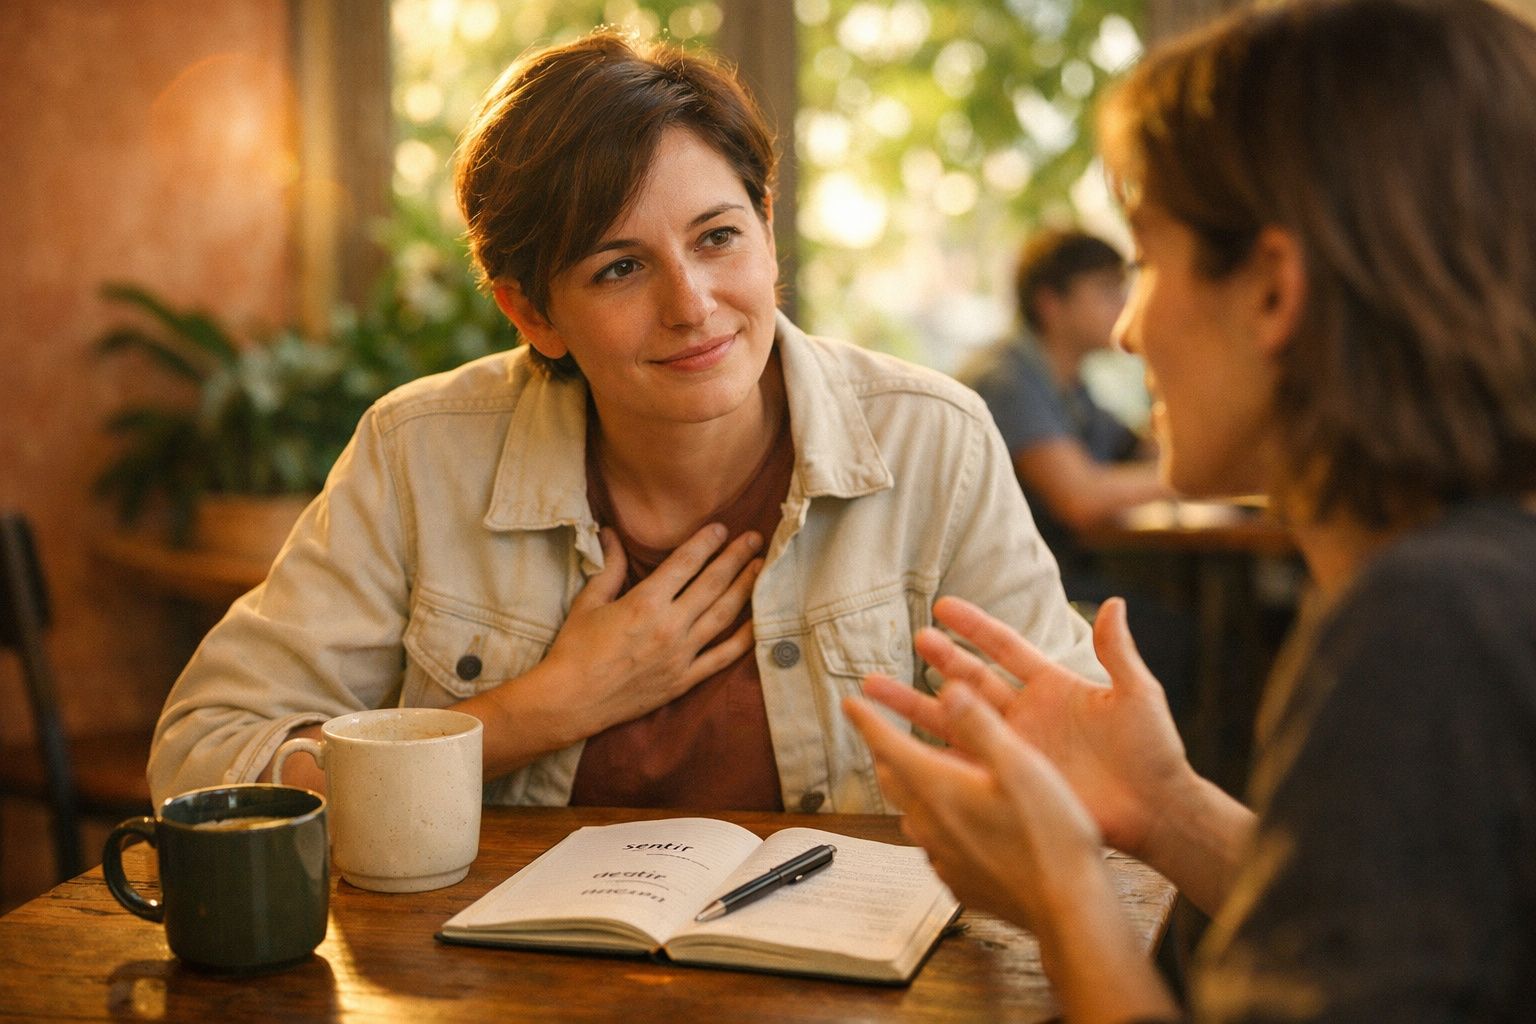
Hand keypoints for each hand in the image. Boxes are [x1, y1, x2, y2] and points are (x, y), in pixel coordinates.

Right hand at [534, 523, 762, 740]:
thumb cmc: (574, 649)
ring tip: (760, 568)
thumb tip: (611, 532)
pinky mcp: (685, 679)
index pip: (685, 563)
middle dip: (735, 558)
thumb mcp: (589, 602)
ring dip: (745, 588)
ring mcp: (681, 655)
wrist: (571, 701)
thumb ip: (609, 566)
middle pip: (712, 584)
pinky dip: (744, 638)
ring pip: (723, 615)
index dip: (706, 542)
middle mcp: (669, 626)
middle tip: (753, 539)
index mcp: (644, 602)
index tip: (722, 528)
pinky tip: (758, 621)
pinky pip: (723, 657)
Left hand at [843, 681, 1105, 933]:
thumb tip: (948, 691)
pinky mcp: (958, 880)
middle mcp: (931, 824)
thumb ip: (981, 727)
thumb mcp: (1021, 766)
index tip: (851, 705)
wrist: (1066, 909)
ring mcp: (941, 857)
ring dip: (907, 787)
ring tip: (916, 773)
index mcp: (940, 789)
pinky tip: (953, 823)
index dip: (867, 721)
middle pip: (892, 780)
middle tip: (882, 735)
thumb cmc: (1050, 835)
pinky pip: (932, 844)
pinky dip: (933, 822)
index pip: (888, 747)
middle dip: (884, 753)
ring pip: (910, 813)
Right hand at [860, 595, 1193, 859]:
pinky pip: (962, 762)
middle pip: (972, 679)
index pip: (1005, 648)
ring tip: (879, 689)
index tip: (943, 606)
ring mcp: (1014, 747)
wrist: (1156, 812)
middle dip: (940, 658)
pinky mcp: (1009, 779)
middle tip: (912, 639)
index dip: (975, 627)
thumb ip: (1118, 652)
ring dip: (918, 703)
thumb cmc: (1153, 753)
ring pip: (955, 719)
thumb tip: (1113, 603)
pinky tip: (899, 744)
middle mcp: (1026, 714)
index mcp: (1053, 687)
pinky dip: (931, 753)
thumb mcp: (1137, 695)